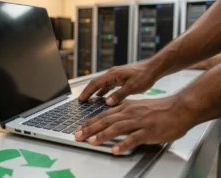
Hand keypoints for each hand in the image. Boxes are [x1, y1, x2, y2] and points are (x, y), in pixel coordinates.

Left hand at [74, 96, 194, 154]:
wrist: (179, 108)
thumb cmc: (159, 109)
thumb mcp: (137, 107)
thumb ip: (124, 113)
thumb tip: (111, 119)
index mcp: (125, 107)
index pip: (103, 115)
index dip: (90, 123)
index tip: (79, 129)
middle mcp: (129, 113)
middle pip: (105, 121)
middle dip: (90, 129)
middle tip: (78, 136)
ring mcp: (139, 122)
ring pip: (116, 128)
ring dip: (102, 135)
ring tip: (91, 142)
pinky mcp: (148, 131)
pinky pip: (134, 138)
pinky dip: (123, 144)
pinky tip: (115, 150)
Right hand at [79, 61, 156, 105]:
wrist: (154, 68)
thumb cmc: (144, 76)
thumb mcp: (132, 88)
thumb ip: (119, 95)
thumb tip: (107, 102)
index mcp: (112, 75)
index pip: (95, 83)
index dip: (87, 92)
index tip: (80, 99)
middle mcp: (112, 74)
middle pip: (96, 83)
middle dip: (88, 92)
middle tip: (81, 101)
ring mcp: (116, 75)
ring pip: (101, 84)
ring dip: (94, 91)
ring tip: (89, 100)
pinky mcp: (120, 78)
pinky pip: (108, 85)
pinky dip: (103, 91)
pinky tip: (102, 97)